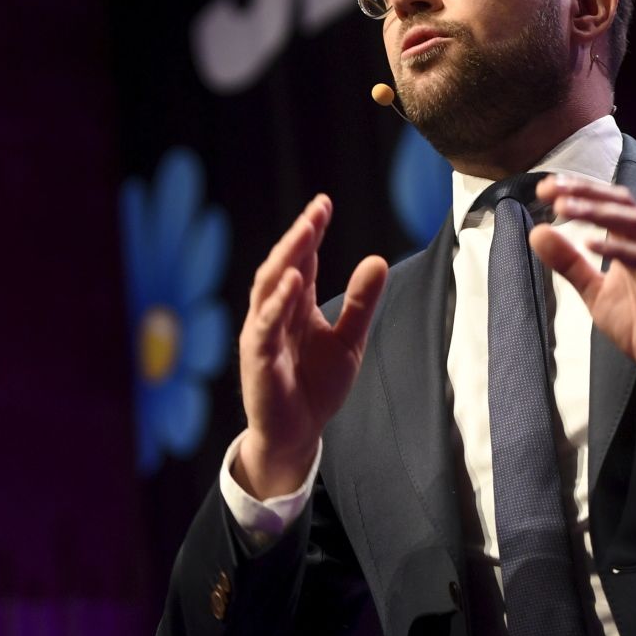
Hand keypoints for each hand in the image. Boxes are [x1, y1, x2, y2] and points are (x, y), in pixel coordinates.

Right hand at [235, 195, 387, 497]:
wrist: (298, 433)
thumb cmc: (316, 385)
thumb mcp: (350, 340)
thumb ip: (361, 302)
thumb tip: (377, 260)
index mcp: (294, 305)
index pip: (301, 260)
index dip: (311, 231)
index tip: (324, 203)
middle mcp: (273, 313)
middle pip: (282, 266)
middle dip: (298, 236)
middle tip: (316, 210)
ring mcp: (261, 335)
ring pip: (268, 289)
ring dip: (285, 260)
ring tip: (304, 233)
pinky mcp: (258, 361)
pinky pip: (264, 328)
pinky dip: (276, 305)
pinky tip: (292, 283)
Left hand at [530, 176, 635, 418]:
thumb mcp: (595, 293)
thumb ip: (569, 264)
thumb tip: (538, 232)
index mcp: (634, 242)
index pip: (609, 203)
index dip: (579, 190)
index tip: (545, 187)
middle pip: (622, 204)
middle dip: (585, 192)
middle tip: (551, 190)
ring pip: (635, 224)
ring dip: (598, 212)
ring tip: (565, 209)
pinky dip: (618, 249)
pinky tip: (590, 245)